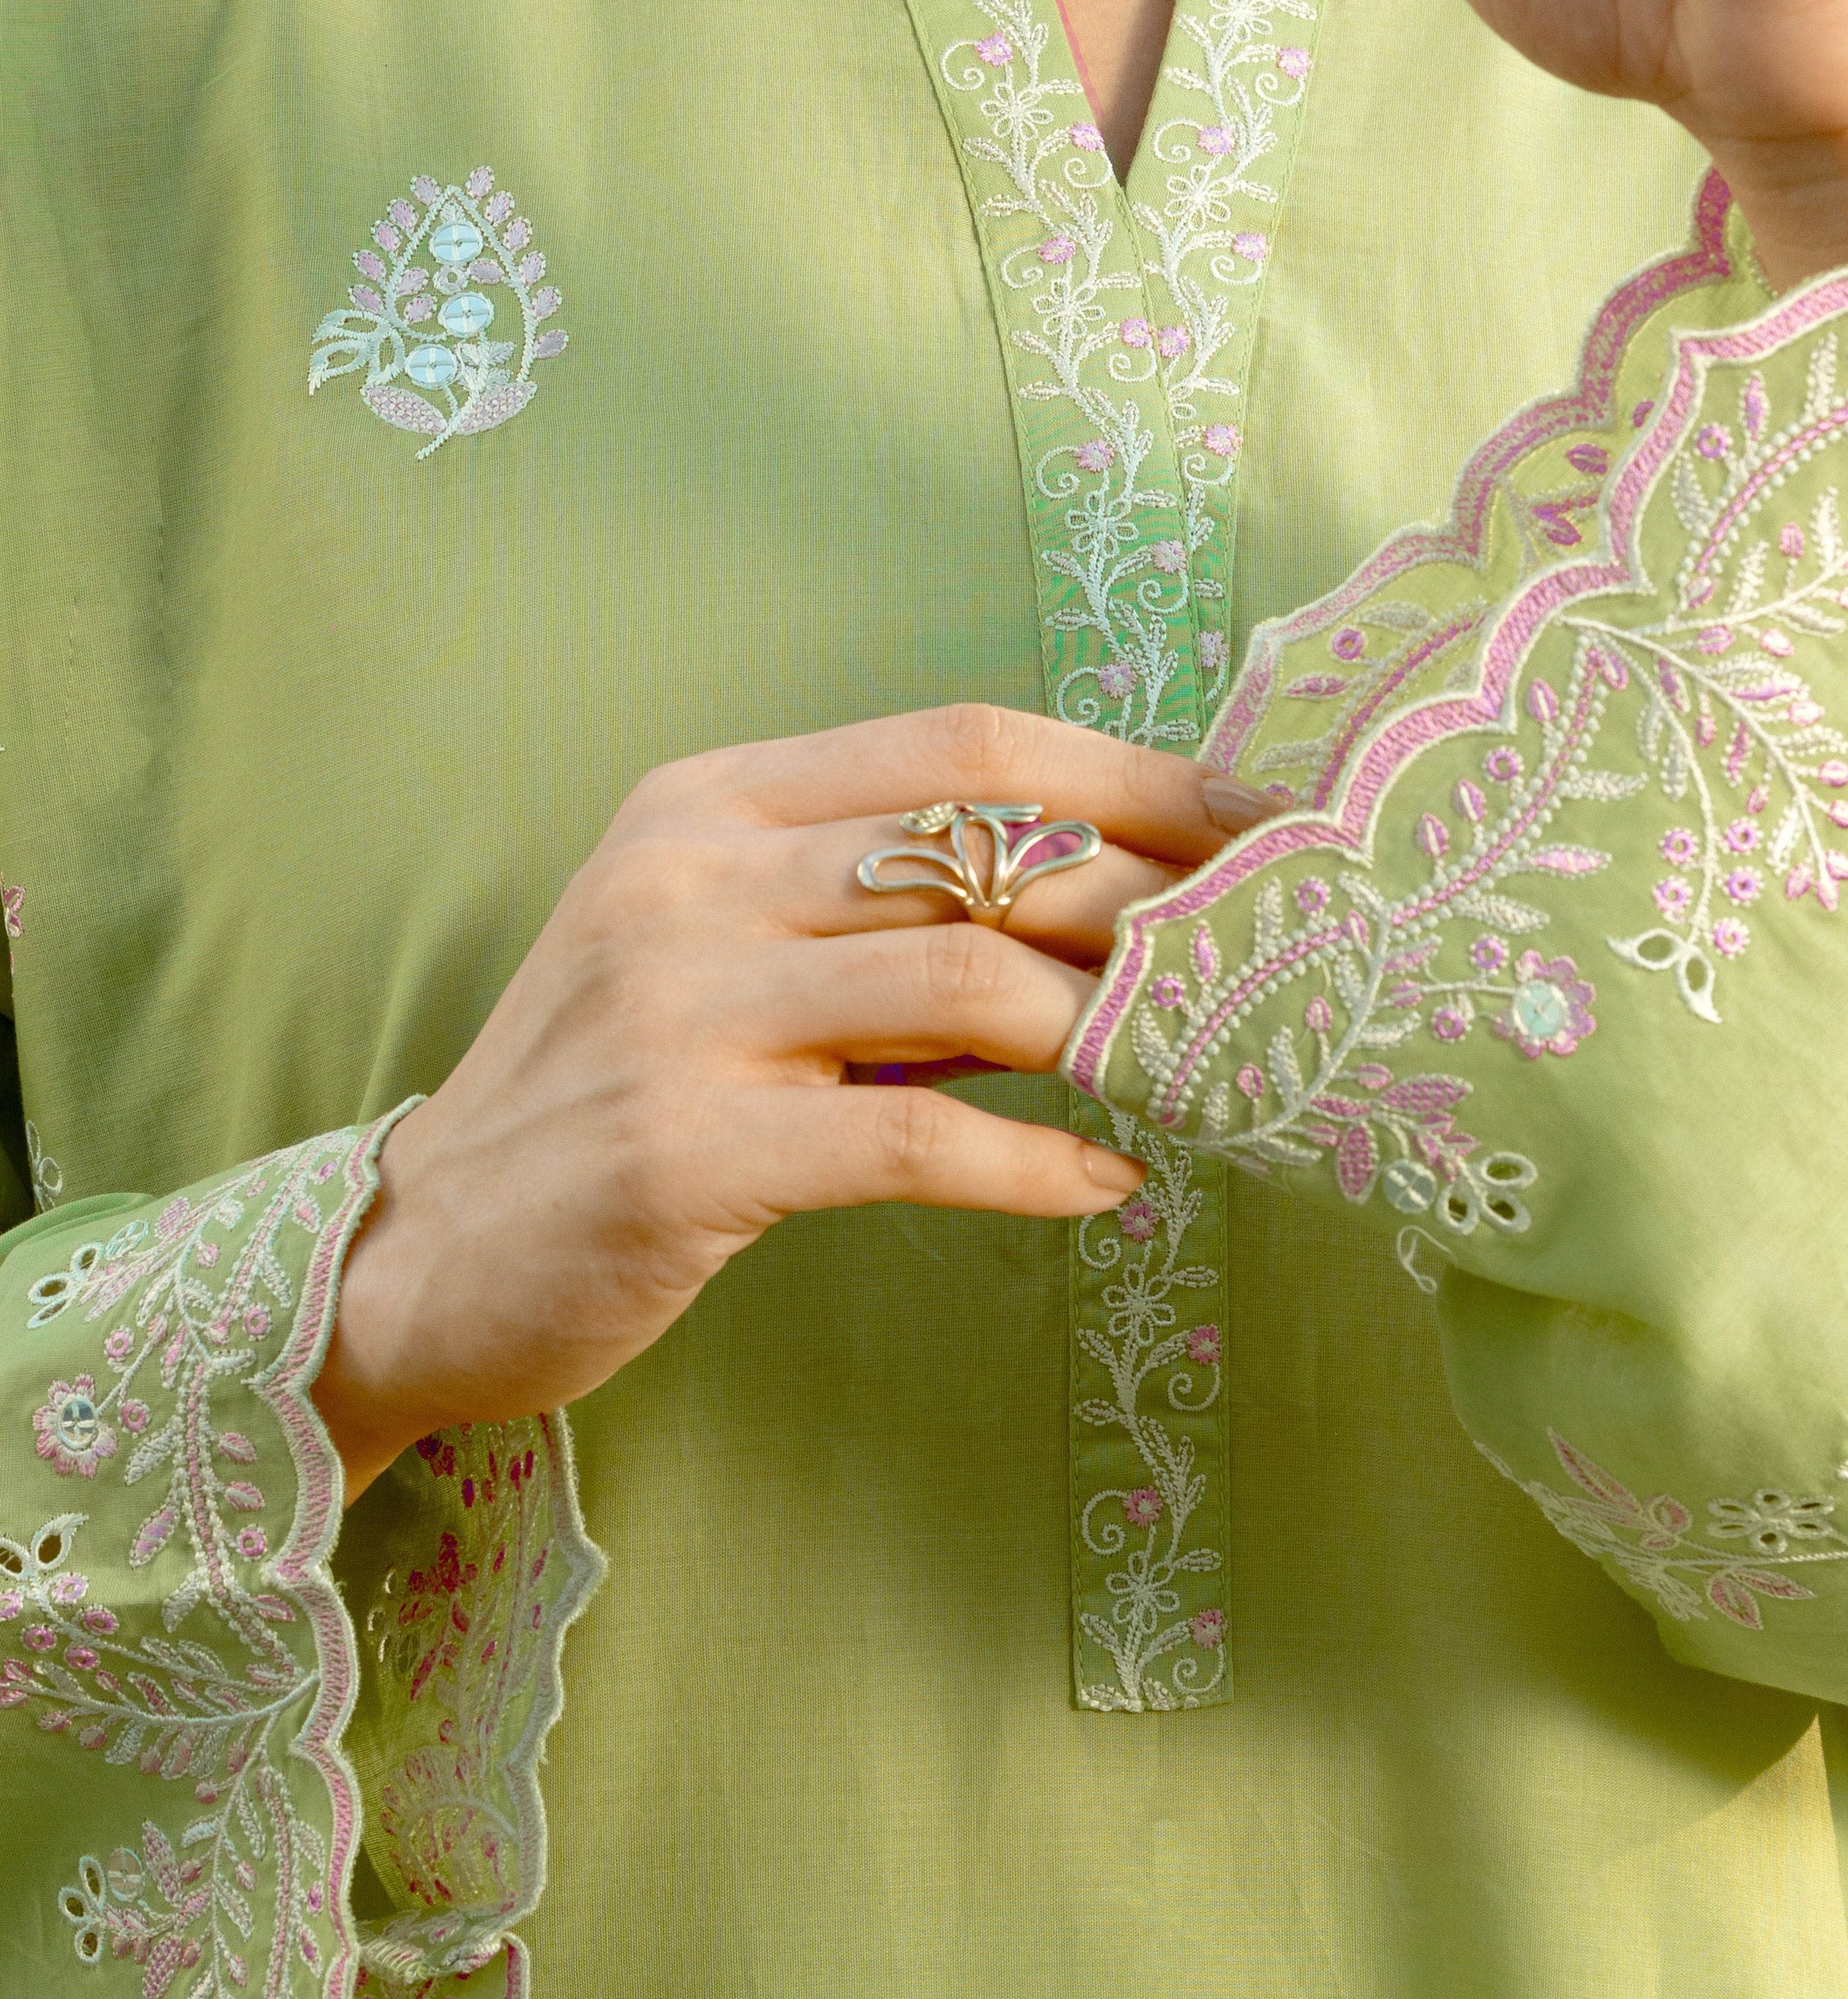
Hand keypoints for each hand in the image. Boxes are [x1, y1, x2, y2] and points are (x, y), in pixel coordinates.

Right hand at [311, 705, 1271, 1499]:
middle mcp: (689, 879)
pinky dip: (1039, 1166)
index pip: (962, 745)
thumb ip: (878, 918)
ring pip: (971, 982)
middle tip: (1269, 961)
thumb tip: (1104, 904)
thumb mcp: (723, 959)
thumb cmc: (610, 1099)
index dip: (1131, 776)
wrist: (426, 1253)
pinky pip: (918, 1139)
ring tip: (1195, 1070)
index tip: (1258, 824)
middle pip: (987, 853)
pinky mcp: (691, 1152)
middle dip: (1154, 906)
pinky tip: (1108, 1187)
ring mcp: (681, 1012)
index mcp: (706, 801)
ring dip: (1114, 1030)